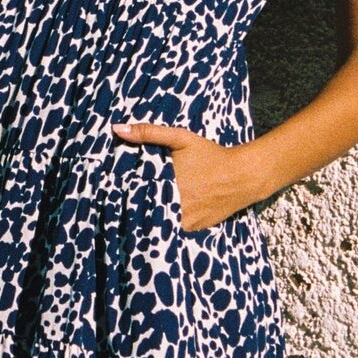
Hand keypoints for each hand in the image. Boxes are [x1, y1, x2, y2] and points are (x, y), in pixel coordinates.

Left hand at [110, 120, 256, 231]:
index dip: (123, 195)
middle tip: (122, 204)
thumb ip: (149, 133)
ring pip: (159, 223)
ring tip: (139, 211)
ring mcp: (186, 221)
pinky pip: (175, 229)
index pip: (133, 196)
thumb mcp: (181, 139)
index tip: (114, 192)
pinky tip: (163, 215)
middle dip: (135, 207)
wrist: (243, 176)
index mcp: (166, 185)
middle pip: (144, 212)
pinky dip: (168, 223)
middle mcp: (175, 207)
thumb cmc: (211, 155)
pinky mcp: (195, 228)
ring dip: (151, 217)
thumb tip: (117, 128)